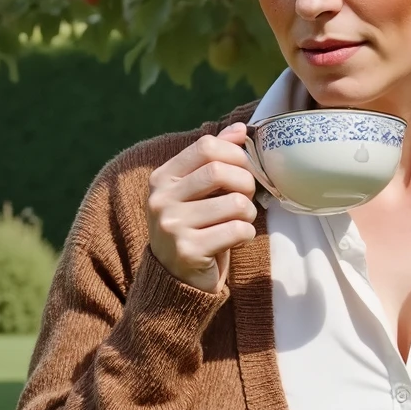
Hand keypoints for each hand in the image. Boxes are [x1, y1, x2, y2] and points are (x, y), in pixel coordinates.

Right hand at [146, 124, 257, 292]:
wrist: (177, 280)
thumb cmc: (195, 228)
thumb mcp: (198, 192)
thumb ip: (214, 159)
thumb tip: (240, 129)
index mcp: (162, 178)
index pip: (205, 147)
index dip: (235, 154)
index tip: (244, 169)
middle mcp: (161, 200)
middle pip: (219, 172)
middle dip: (246, 182)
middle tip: (248, 198)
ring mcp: (171, 226)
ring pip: (234, 203)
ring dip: (249, 213)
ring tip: (242, 221)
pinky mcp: (188, 251)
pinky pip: (237, 231)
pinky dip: (247, 234)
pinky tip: (237, 240)